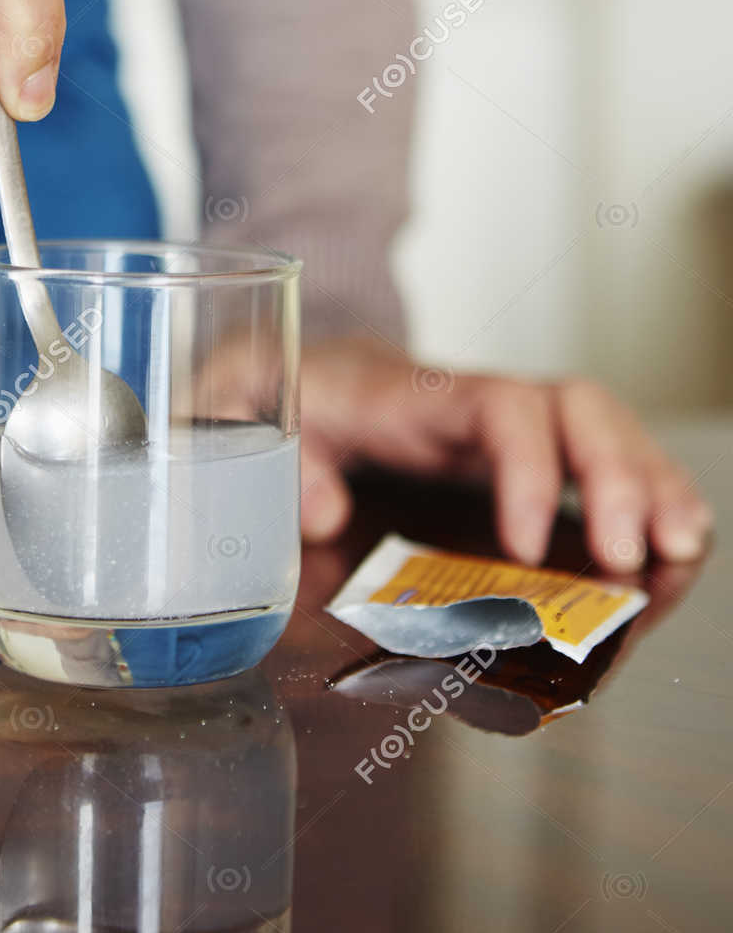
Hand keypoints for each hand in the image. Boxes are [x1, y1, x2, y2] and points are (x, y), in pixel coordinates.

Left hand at [293, 336, 711, 568]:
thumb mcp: (252, 409)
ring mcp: (514, 430)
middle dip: (615, 477)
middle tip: (627, 558)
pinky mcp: (530, 462)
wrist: (305, 374)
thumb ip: (280, 458)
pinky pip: (604, 466)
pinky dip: (648, 502)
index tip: (523, 547)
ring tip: (680, 551)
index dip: (524, 469)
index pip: (495, 408)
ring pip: (604, 432)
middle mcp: (479, 404)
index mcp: (416, 394)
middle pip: (574, 410)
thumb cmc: (289, 395)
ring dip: (651, 488)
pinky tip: (673, 553)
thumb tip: (323, 516)